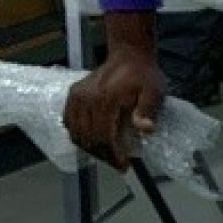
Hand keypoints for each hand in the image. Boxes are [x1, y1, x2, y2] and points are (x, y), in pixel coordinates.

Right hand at [63, 12, 165, 170]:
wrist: (129, 55)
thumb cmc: (143, 75)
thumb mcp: (154, 92)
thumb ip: (148, 110)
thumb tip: (145, 129)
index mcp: (105, 98)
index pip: (104, 135)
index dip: (113, 155)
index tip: (124, 166)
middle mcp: (86, 97)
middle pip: (89, 137)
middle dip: (104, 156)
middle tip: (119, 164)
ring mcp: (77, 96)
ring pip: (77, 133)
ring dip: (92, 149)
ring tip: (108, 155)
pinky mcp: (73, 95)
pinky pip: (69, 122)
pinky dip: (78, 136)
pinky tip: (92, 142)